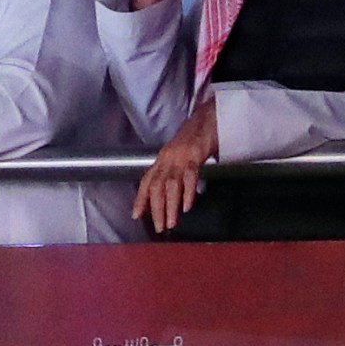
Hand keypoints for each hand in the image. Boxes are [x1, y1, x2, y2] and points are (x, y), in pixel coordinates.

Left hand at [132, 98, 218, 232]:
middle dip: (156, 209)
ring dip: (170, 206)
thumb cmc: (195, 139)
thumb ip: (172, 173)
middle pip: (156, 186)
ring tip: (171, 223)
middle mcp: (167, 158)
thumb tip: (168, 195)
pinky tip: (187, 206)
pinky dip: (187, 193)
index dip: (140, 199)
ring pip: (171, 184)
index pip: (147, 181)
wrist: (208, 118)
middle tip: (159, 228)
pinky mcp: (194, 154)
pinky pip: (189, 176)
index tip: (136, 216)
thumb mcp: (179, 156)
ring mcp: (180, 156)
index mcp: (162, 159)